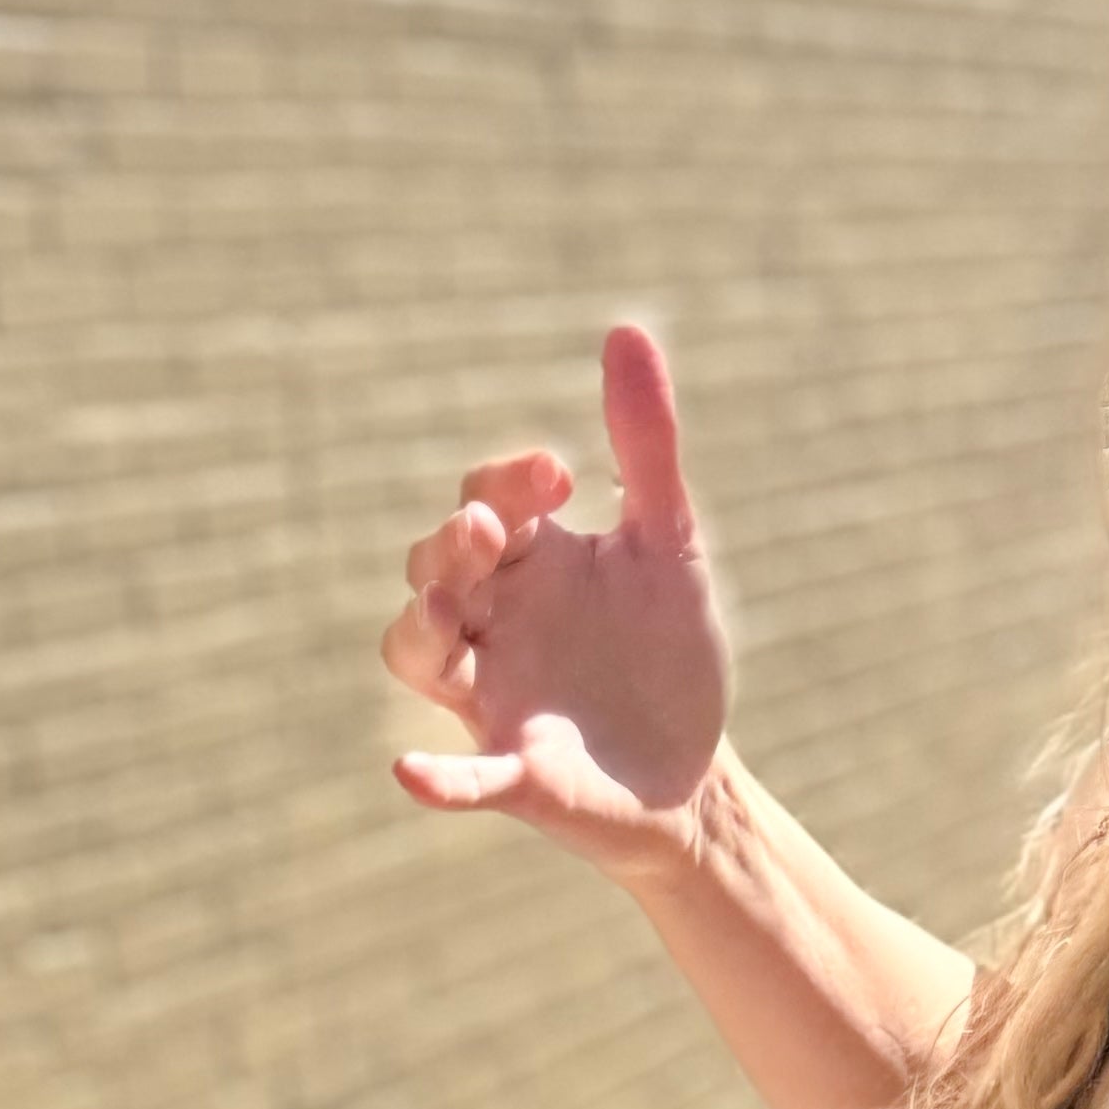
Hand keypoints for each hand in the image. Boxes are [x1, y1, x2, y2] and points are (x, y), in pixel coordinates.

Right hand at [382, 319, 731, 875]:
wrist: (698, 774)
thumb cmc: (669, 656)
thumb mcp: (670, 544)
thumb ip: (646, 447)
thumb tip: (627, 329)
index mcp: (529, 563)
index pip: (485, 499)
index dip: (506, 481)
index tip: (563, 475)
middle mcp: (493, 623)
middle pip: (432, 566)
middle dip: (452, 544)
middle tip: (491, 531)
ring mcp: (496, 698)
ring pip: (419, 654)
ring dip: (424, 630)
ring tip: (450, 612)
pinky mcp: (519, 777)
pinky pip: (463, 779)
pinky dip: (437, 779)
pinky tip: (409, 772)